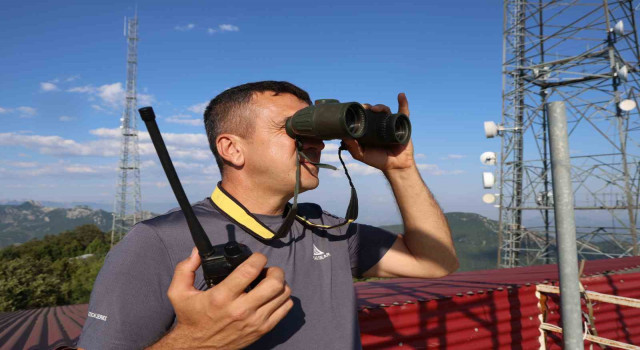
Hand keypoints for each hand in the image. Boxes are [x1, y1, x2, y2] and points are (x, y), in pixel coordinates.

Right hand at [154, 248, 292, 348]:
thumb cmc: (191, 318)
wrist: (197, 348)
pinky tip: (271, 296)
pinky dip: (283, 298)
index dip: (258, 258)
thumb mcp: (178, 292)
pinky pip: (285, 309)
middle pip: (274, 283)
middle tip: (267, 269)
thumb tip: (196, 252)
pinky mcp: (262, 330)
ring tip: (269, 282)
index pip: (250, 270)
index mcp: (222, 296)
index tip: (256, 258)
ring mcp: (255, 321)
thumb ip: (185, 268)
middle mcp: (241, 309)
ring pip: (283, 295)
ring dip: (280, 283)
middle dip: (274, 270)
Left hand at [342, 93, 415, 172]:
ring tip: (376, 109)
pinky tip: (401, 96)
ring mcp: (390, 124)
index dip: (360, 112)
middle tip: (365, 108)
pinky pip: (404, 112)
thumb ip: (352, 147)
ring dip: (380, 107)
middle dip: (369, 107)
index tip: (355, 109)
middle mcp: (379, 125)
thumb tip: (342, 136)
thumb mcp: (361, 155)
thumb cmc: (377, 160)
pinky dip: (403, 103)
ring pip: (385, 111)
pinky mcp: (402, 124)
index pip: (363, 117)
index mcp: (369, 130)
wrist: (395, 166)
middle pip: (374, 111)